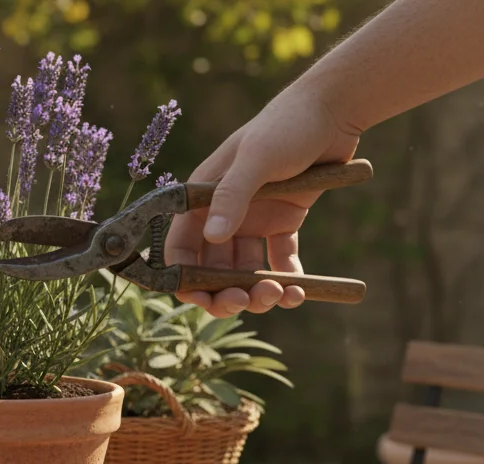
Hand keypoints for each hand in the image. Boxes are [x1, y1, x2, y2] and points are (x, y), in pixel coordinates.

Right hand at [164, 88, 360, 316]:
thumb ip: (232, 196)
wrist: (333, 110)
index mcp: (203, 199)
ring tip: (281, 294)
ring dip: (258, 289)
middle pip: (212, 268)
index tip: (201, 299)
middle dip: (225, 291)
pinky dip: (288, 278)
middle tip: (245, 302)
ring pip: (245, 270)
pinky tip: (300, 289)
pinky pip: (279, 260)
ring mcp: (252, 219)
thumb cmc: (286, 126)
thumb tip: (212, 237)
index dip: (184, 277)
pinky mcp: (283, 221)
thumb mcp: (256, 158)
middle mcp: (223, 214)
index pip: (180, 247)